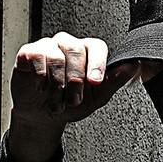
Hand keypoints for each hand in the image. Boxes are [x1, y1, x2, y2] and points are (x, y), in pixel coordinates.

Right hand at [8, 32, 137, 161]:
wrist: (43, 116)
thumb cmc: (70, 103)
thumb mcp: (96, 98)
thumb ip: (113, 82)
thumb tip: (134, 65)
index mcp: (87, 53)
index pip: (96, 46)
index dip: (97, 63)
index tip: (95, 82)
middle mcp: (68, 45)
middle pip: (76, 50)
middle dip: (76, 80)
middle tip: (74, 100)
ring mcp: (47, 47)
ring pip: (56, 57)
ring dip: (58, 86)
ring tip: (58, 103)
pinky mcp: (28, 53)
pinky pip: (37, 58)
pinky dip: (40, 79)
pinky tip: (41, 89)